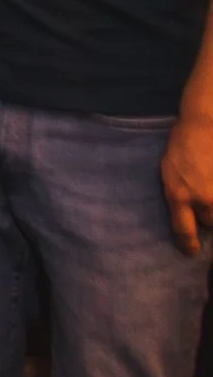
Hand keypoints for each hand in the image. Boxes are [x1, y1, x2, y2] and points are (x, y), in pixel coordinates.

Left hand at [162, 104, 212, 253]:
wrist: (203, 125)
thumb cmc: (181, 146)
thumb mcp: (169, 173)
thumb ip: (177, 196)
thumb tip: (186, 214)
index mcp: (177, 195)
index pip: (183, 230)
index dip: (188, 244)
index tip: (191, 251)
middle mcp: (201, 197)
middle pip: (210, 223)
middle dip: (209, 218)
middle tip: (206, 206)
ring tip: (209, 189)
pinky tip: (212, 182)